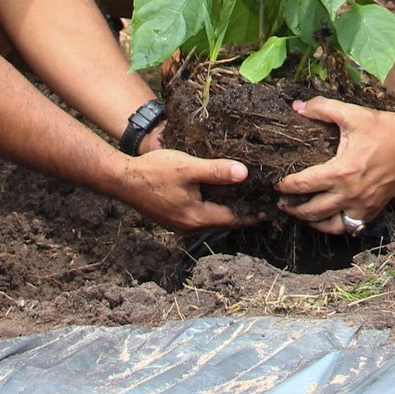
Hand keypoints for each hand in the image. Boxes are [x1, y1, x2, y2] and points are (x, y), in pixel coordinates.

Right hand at [118, 148, 252, 231]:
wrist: (122, 180)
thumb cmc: (154, 172)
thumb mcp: (188, 167)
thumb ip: (216, 171)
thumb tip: (244, 174)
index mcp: (197, 217)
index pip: (234, 218)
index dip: (254, 213)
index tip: (272, 209)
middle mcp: (190, 226)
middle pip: (225, 221)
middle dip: (244, 212)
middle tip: (264, 201)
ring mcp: (180, 224)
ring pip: (212, 218)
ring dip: (228, 208)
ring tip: (246, 196)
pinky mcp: (173, 217)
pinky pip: (200, 214)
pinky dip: (213, 206)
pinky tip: (218, 193)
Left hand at [276, 98, 394, 234]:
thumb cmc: (384, 129)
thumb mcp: (353, 114)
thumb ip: (323, 109)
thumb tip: (298, 107)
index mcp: (341, 171)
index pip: (303, 185)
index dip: (285, 185)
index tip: (276, 183)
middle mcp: (350, 193)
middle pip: (312, 210)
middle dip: (293, 208)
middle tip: (281, 202)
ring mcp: (363, 205)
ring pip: (330, 225)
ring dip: (311, 222)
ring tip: (300, 215)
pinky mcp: (373, 210)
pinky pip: (350, 227)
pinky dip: (335, 226)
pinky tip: (328, 220)